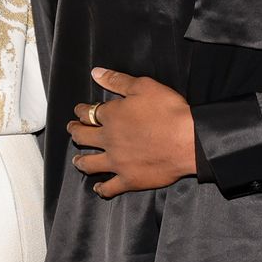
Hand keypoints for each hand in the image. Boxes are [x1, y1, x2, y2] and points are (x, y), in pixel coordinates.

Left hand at [67, 66, 197, 197]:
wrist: (189, 141)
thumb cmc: (168, 111)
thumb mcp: (143, 86)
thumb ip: (117, 80)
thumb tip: (96, 73)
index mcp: (111, 116)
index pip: (87, 113)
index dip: (81, 111)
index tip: (79, 111)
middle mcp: (108, 140)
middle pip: (82, 137)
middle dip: (75, 132)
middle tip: (73, 130)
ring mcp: (117, 162)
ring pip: (89, 164)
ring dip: (80, 161)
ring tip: (77, 160)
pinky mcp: (129, 180)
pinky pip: (109, 188)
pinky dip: (101, 188)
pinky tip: (97, 187)